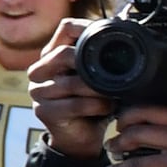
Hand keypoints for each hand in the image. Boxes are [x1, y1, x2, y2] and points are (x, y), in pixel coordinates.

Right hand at [29, 22, 110, 161]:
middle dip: (91, 64)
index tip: (110, 37)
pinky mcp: (44, 112)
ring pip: (73, 82)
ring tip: (113, 95)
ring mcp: (38, 92)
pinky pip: (76, 104)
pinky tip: (107, 108)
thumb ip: (98, 59)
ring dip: (99, 90)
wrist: (77, 138)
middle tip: (112, 75)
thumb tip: (127, 35)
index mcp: (51, 55)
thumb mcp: (94, 77)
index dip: (88, 28)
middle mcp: (39, 71)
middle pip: (64, 54)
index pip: (66, 29)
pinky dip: (98, 106)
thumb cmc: (90, 103)